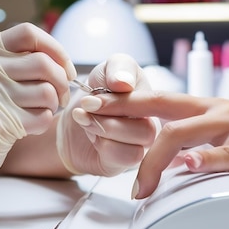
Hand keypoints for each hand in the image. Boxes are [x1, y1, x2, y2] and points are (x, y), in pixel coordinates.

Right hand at [0, 23, 75, 207]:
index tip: (64, 67)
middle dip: (62, 80)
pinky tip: (29, 126)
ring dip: (53, 104)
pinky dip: (43, 122)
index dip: (54, 48)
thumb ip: (12, 63)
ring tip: (42, 111)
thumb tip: (60, 62)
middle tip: (61, 95)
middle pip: (43, 63)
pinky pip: (41, 117)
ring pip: (47, 91)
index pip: (28, 33)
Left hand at [56, 54, 157, 175]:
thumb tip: (124, 82)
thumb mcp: (105, 71)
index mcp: (152, 99)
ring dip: (105, 129)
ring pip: (140, 142)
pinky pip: (128, 157)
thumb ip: (119, 67)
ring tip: (84, 119)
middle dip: (110, 117)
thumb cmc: (95, 94)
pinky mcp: (128, 161)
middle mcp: (153, 122)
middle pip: (148, 127)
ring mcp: (143, 144)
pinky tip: (92, 136)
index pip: (154, 101)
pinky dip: (104, 145)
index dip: (122, 100)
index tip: (92, 97)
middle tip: (85, 106)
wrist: (73, 120)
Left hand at [83, 91, 228, 199]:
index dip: (126, 100)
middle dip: (122, 108)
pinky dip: (208, 160)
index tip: (95, 101)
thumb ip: (204, 144)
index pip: (160, 100)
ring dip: (155, 157)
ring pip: (188, 133)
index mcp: (214, 108)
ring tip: (138, 186)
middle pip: (163, 105)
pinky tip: (188, 167)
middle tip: (88, 113)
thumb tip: (175, 159)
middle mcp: (222, 112)